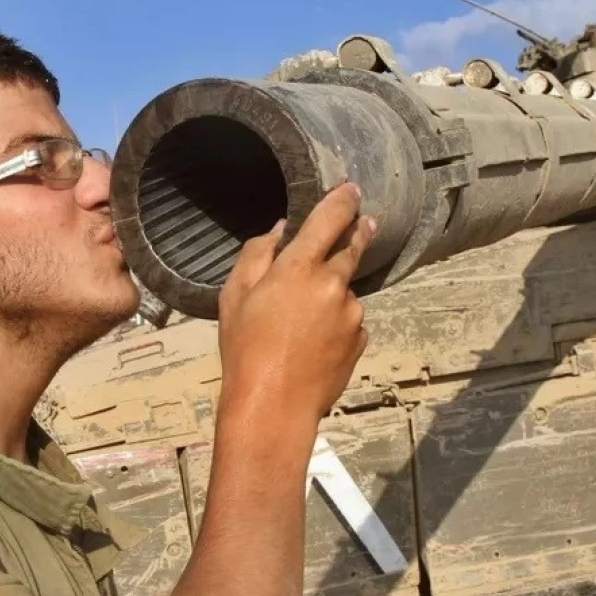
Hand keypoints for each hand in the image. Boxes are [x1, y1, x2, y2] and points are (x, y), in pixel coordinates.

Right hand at [217, 182, 373, 421]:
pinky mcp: (361, 339)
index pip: (330, 218)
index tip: (351, 189)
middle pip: (352, 246)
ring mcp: (352, 313)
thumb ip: (257, 255)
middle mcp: (334, 285)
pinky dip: (337, 323)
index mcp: (300, 268)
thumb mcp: (234, 297)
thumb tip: (280, 231)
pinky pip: (350, 321)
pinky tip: (314, 343)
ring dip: (333, 292)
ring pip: (346, 290)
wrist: (274, 406)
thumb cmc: (246, 350)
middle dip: (356, 231)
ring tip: (302, 322)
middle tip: (360, 223)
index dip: (342, 199)